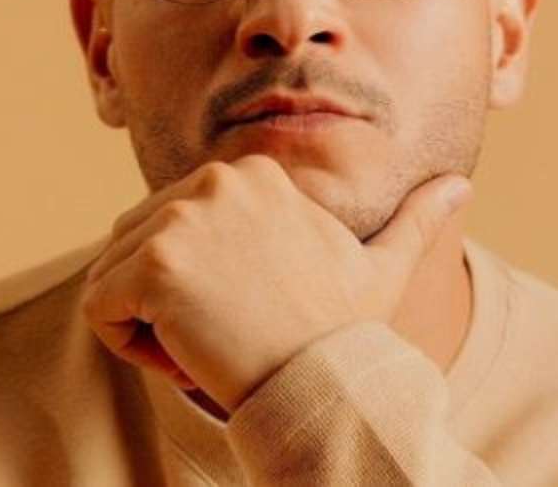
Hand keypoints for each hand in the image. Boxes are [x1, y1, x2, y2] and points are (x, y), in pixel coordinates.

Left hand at [81, 155, 471, 412]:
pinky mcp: (154, 265)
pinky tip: (183, 356)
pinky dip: (125, 345)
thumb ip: (414, 220)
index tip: (248, 313)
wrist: (325, 383)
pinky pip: (98, 307)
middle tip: (224, 335)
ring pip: (115, 276)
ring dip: (146, 324)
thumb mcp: (384, 269)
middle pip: (139, 244)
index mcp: (253, 174)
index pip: (177, 224)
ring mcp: (181, 219)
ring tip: (206, 344)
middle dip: (166, 300)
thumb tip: (460, 185)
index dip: (202, 282)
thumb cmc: (347, 333)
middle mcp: (213, 181)